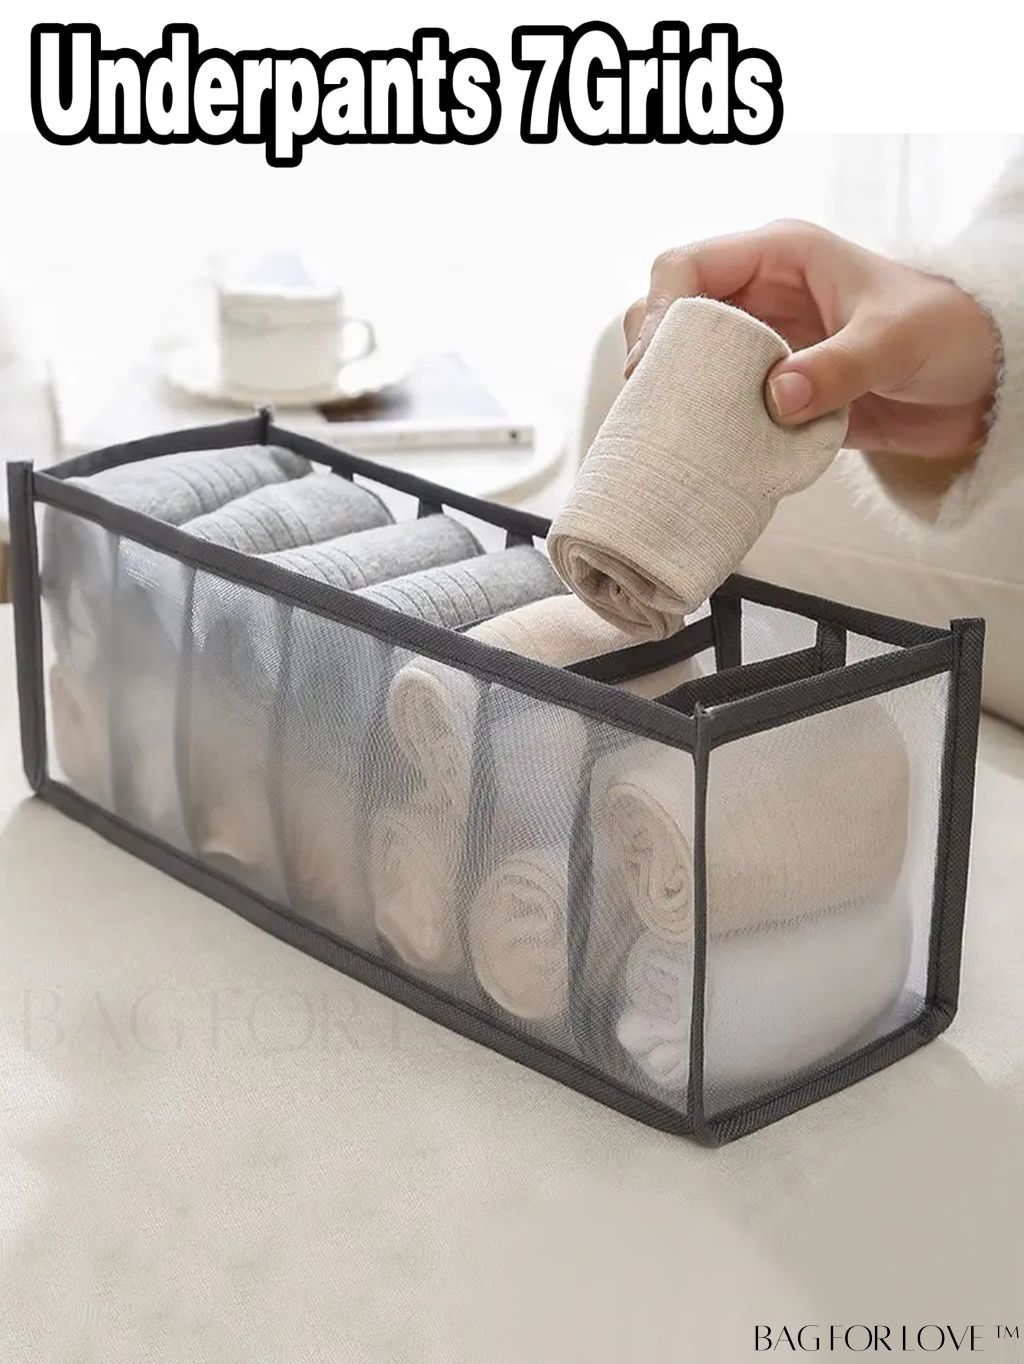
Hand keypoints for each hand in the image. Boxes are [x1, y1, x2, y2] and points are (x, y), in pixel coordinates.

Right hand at [624, 221, 997, 458]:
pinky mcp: (771, 392)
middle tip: (652, 404)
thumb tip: (776, 398)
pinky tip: (706, 448)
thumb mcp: (895, 342)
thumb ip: (837, 369)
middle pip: (671, 315)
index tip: (656, 364)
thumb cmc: (948, 333)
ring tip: (671, 431)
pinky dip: (706, 426)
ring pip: (686, 364)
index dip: (661, 310)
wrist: (978, 383)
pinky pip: (718, 405)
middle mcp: (760, 297)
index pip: (686, 266)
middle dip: (654, 357)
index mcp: (780, 256)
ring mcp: (762, 346)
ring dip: (675, 396)